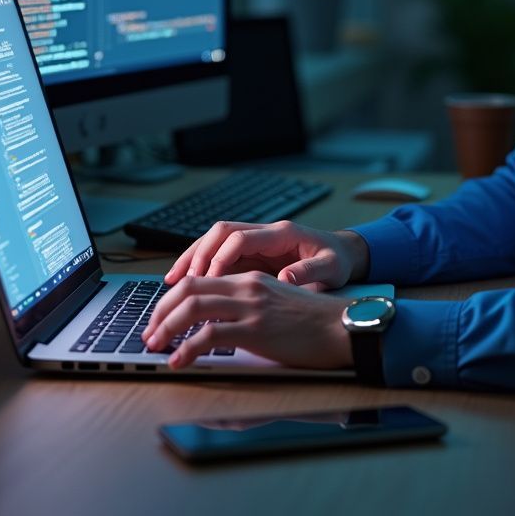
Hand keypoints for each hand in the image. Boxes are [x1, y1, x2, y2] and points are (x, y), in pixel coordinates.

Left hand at [141, 271, 353, 369]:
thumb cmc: (313, 323)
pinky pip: (210, 336)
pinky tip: (179, 361)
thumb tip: (218, 326)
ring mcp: (251, 307)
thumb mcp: (276, 305)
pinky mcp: (256, 329)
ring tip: (155, 346)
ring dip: (166, 327)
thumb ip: (248, 308)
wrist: (342, 327)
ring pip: (193, 307)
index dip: (172, 298)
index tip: (159, 317)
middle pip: (188, 289)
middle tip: (148, 333)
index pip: (199, 279)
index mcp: (250, 279)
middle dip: (160, 311)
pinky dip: (187, 349)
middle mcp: (247, 287)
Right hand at [164, 220, 367, 289]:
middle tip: (183, 282)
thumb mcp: (330, 269)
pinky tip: (185, 282)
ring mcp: (255, 241)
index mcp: (282, 234)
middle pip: (221, 233)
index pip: (241, 238)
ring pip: (214, 241)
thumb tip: (286, 279)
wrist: (342, 254)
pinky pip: (218, 255)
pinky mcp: (250, 253)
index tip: (210, 280)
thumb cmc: (336, 261)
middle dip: (198, 254)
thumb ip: (309, 273)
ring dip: (192, 258)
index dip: (222, 257)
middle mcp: (264, 232)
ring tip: (172, 281)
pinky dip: (200, 266)